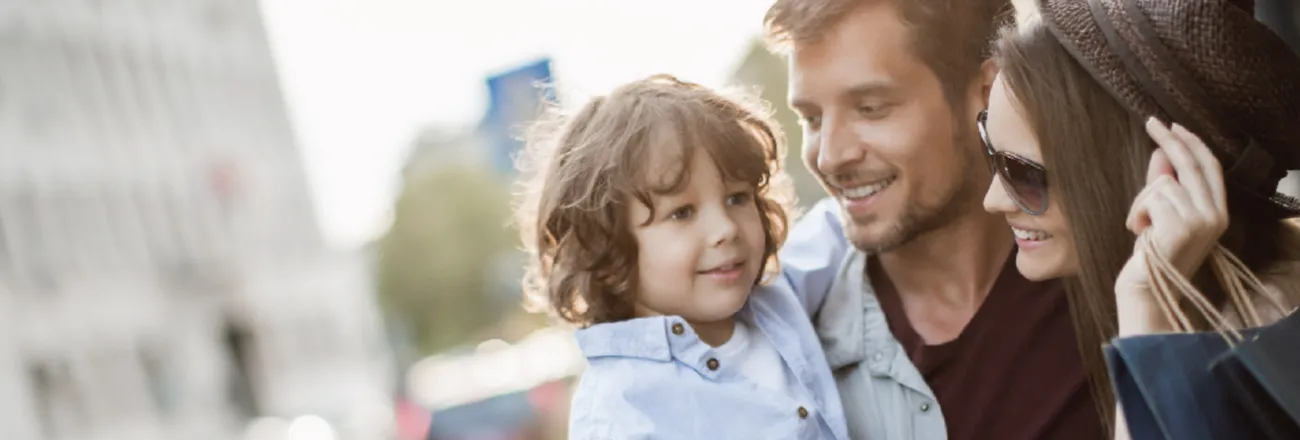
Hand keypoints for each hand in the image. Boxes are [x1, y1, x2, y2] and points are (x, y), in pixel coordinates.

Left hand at [1114, 118, 1228, 332]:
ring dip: (1141, 202)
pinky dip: (1137, 212)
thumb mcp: (1160, 215)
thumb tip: (1162, 153)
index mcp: (1217, 213)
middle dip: (1170, 140)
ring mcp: (1201, 221)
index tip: (1174, 126)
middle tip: (1151, 121)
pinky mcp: (1181, 226)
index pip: (1209, 168)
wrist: (1147, 290)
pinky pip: (1151, 197)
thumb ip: (1164, 185)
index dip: (1193, 144)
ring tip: (1142, 227)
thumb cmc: (1152, 253)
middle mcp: (1215, 215)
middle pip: (1191, 164)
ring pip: (1162, 182)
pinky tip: (1141, 233)